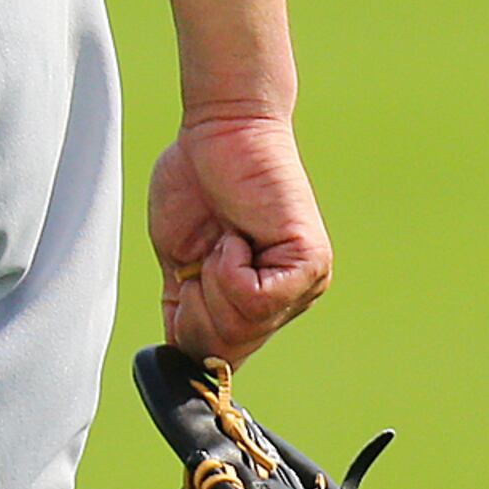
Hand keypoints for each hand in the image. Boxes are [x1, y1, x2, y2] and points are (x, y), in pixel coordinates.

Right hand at [147, 111, 329, 366]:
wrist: (219, 130)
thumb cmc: (197, 181)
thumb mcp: (180, 259)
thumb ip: (185, 307)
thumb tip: (185, 357)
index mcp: (258, 298)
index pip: (223, 354)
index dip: (193, 335)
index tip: (183, 293)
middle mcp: (289, 297)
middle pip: (227, 346)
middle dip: (197, 304)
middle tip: (202, 255)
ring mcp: (303, 283)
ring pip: (240, 326)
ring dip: (211, 281)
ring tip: (221, 238)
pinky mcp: (308, 264)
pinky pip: (254, 299)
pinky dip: (227, 269)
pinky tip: (234, 236)